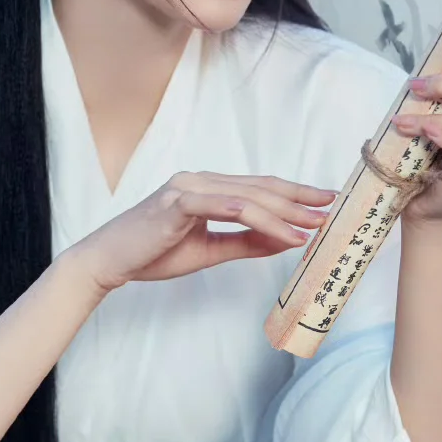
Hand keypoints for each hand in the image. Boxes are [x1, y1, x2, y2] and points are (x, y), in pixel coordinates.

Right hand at [69, 172, 335, 293]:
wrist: (109, 260)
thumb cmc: (153, 253)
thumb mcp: (209, 250)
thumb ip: (246, 243)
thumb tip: (286, 240)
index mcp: (205, 188)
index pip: (258, 187)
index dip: (293, 193)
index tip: (324, 202)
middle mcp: (199, 181)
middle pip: (260, 187)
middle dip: (299, 198)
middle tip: (332, 208)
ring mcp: (188, 188)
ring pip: (249, 196)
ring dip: (286, 211)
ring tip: (314, 225)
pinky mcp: (179, 203)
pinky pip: (228, 208)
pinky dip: (261, 220)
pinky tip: (285, 232)